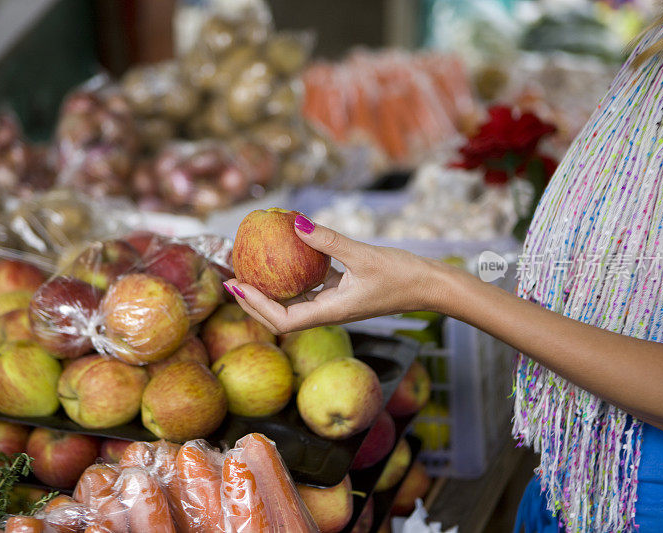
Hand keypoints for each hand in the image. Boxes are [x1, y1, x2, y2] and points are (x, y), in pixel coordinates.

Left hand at [224, 214, 454, 333]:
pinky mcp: (343, 292)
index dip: (256, 307)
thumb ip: (328, 240)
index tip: (236, 287)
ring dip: (270, 289)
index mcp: (331, 312)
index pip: (283, 319)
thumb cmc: (402, 275)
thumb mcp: (364, 255)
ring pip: (294, 302)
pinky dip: (293, 276)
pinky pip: (311, 287)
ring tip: (250, 269)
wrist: (430, 285)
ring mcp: (336, 303)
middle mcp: (329, 312)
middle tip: (232, 277)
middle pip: (282, 315)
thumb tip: (294, 223)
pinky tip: (284, 256)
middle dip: (254, 300)